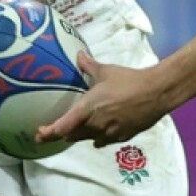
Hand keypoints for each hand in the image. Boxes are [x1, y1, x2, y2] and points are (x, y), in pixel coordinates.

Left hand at [36, 51, 169, 148]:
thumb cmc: (128, 80)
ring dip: (79, 135)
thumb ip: (88, 65)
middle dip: (62, 134)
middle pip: (72, 136)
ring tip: (74, 130)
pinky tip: (99, 132)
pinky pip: (103, 141)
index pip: (63, 127)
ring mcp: (109, 133)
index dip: (49, 132)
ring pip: (87, 139)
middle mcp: (95, 125)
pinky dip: (97, 136)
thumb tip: (78, 55)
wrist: (155, 93)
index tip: (39, 133)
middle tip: (52, 131)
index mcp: (88, 109)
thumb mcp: (106, 71)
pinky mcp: (122, 137)